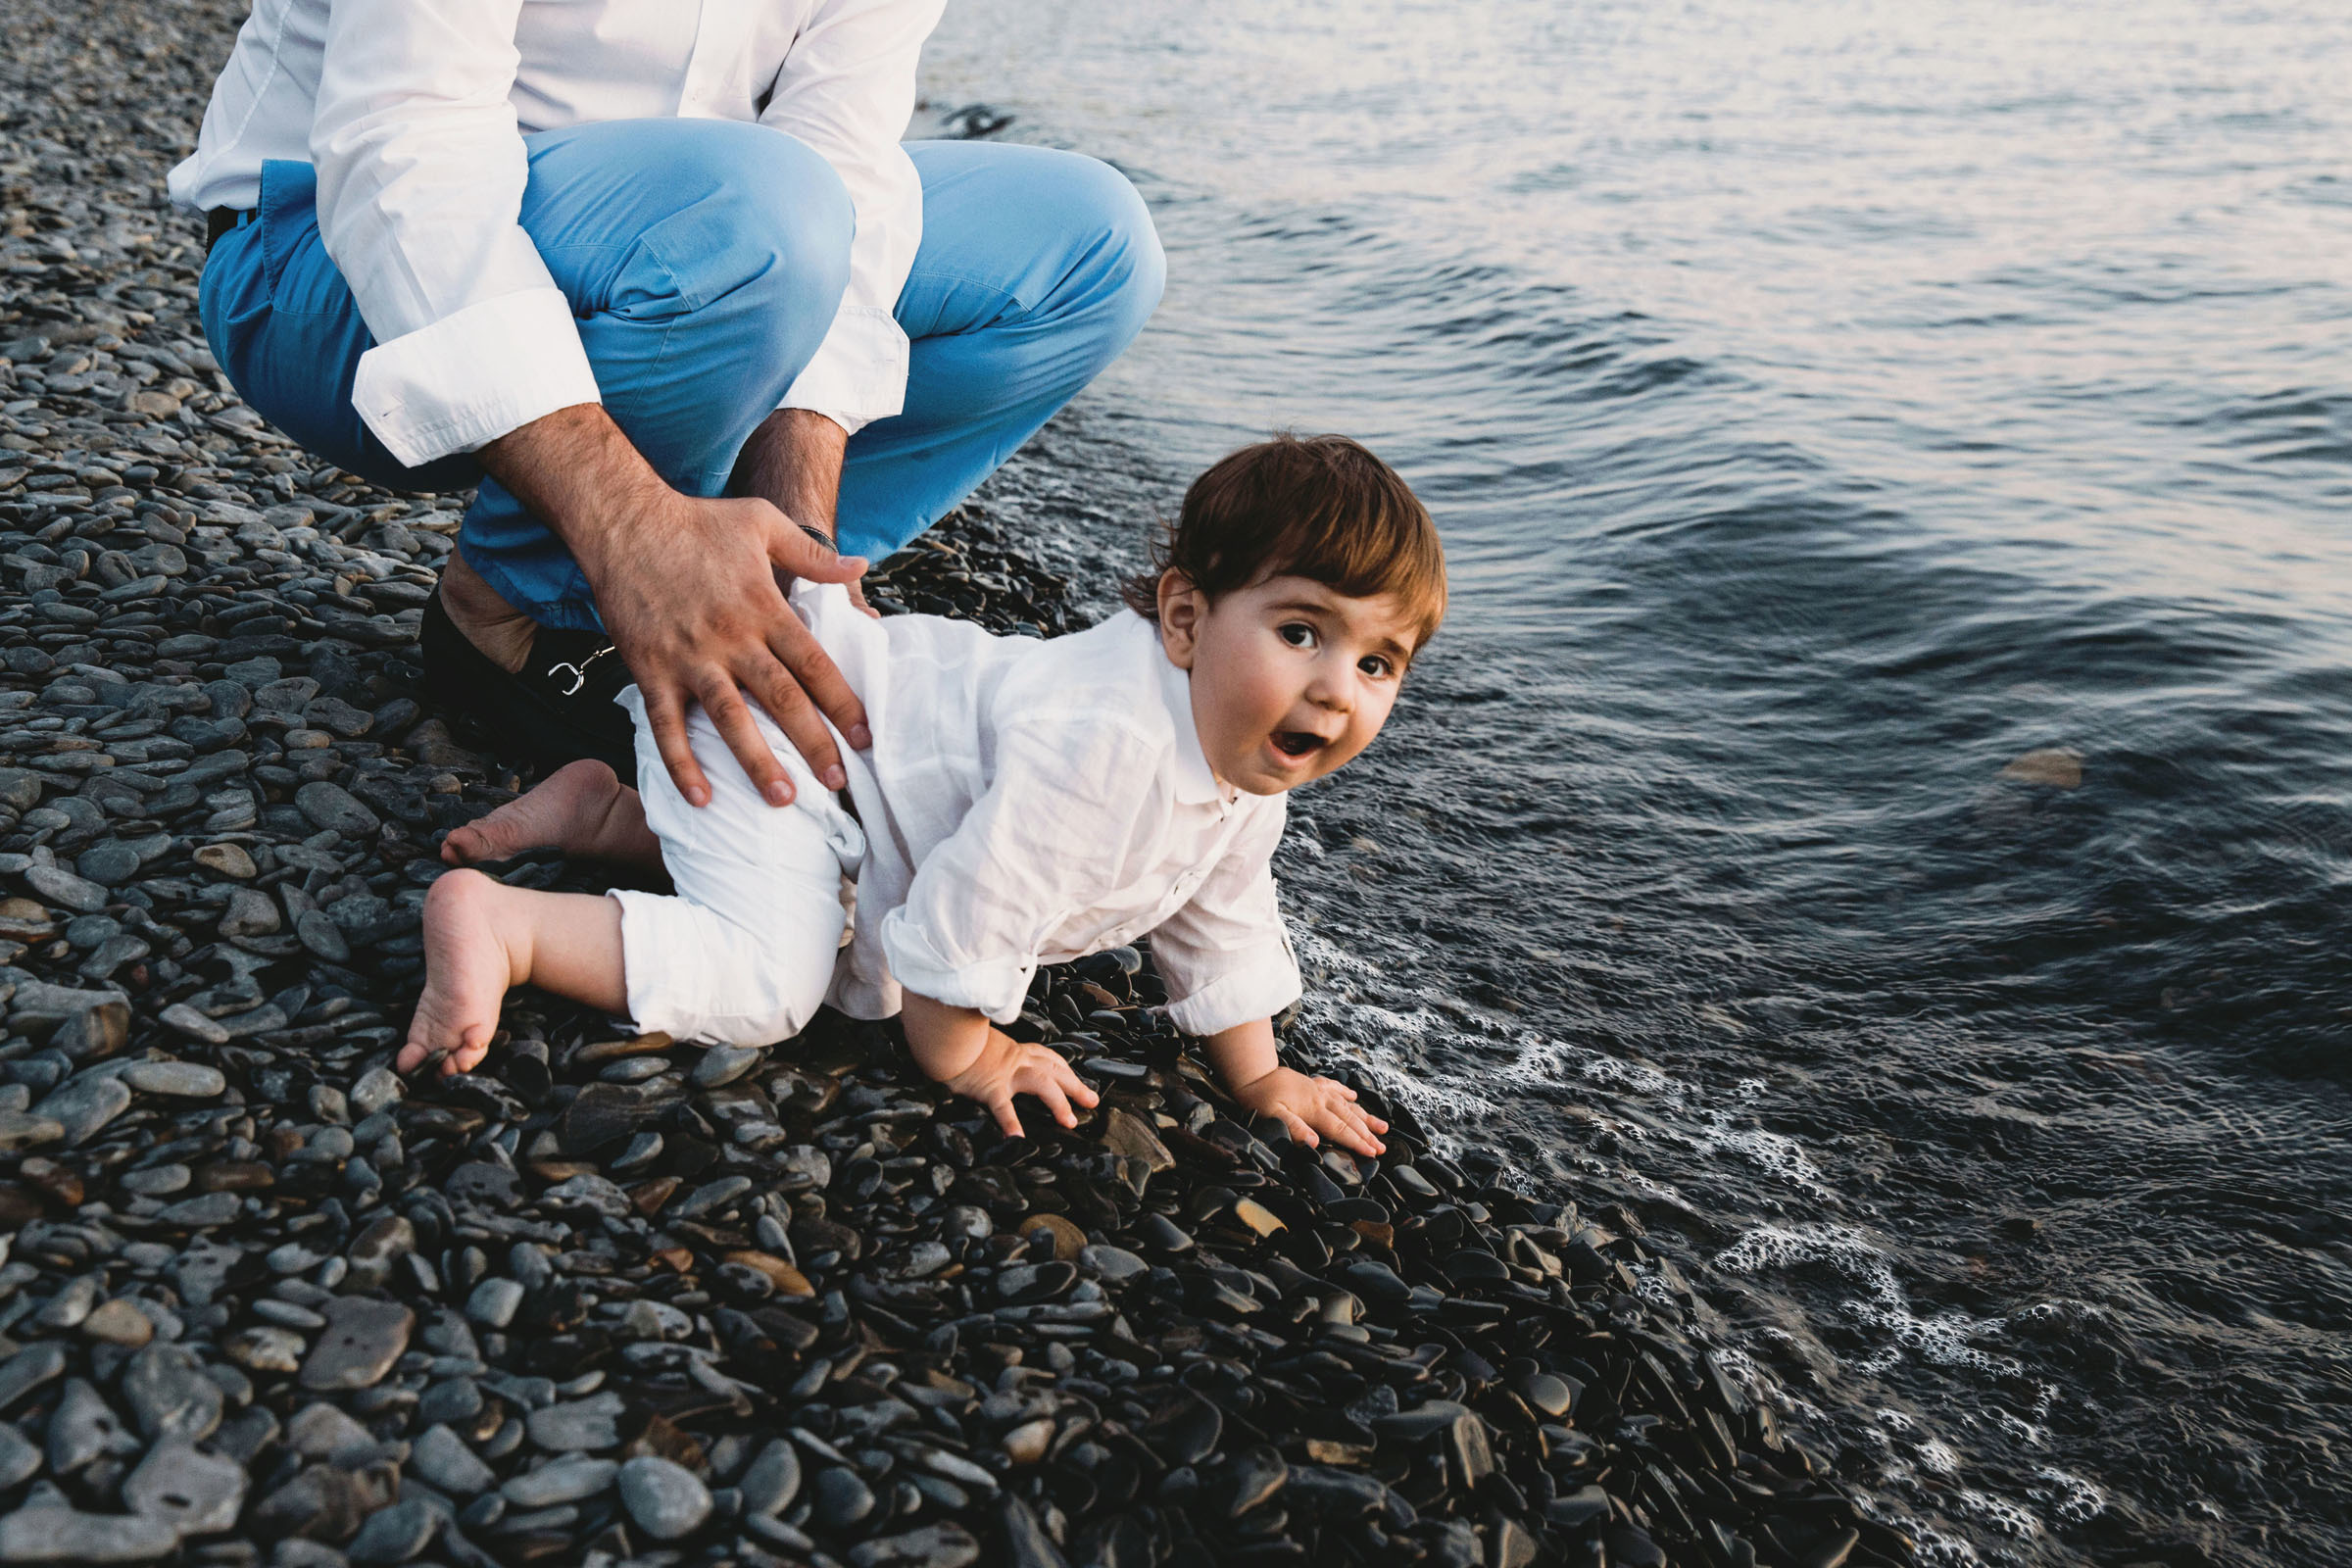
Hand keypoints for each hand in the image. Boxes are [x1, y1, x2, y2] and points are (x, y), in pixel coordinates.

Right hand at [476, 405, 872, 808]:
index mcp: (764, 607)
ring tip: (784, 800)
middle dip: (814, 744)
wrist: (623, 522)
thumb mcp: (763, 523)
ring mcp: (689, 658)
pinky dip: (681, 764)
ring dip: (757, 763)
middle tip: (839, 783)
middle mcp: (731, 638)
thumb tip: (862, 569)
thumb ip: (814, 554)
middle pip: (781, 699)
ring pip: (730, 720)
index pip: (814, 664)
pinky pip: (666, 726)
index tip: (866, 737)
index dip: (843, 703)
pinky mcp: (650, 669)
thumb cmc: (697, 521)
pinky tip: (701, 799)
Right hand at [939, 1030, 1101, 1137]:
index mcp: (1015, 1051)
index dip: (1065, 1070)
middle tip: (1092, 1102)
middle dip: (1076, 1086)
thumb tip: (991, 1065)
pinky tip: (1018, 1139)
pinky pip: (1003, 1106)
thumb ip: (992, 1054)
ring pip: (1041, 1083)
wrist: (942, 1033)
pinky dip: (1011, 1122)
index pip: (1048, 1058)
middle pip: (1055, 1070)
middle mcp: (1016, 1060)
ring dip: (1058, 1102)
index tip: (1075, 1080)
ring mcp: (1004, 1073)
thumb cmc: (957, 1039)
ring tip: (1069, 1122)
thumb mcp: (982, 1043)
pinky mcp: (989, 1086)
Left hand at [1230, 1066, 1388, 1155]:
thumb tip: (1314, 1143)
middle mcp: (1321, 1098)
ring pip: (1347, 1104)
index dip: (1358, 1143)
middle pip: (1350, 1119)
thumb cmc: (1259, 1097)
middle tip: (1383, 1147)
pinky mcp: (1311, 1083)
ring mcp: (1317, 1089)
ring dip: (1365, 1116)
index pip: (1341, 1130)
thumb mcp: (1272, 1116)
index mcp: (1313, 1109)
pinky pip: (1334, 1087)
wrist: (1252, 1072)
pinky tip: (1353, 1096)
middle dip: (1368, 1134)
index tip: (1373, 1153)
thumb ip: (1295, 1128)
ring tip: (1382, 1126)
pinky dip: (1345, 1092)